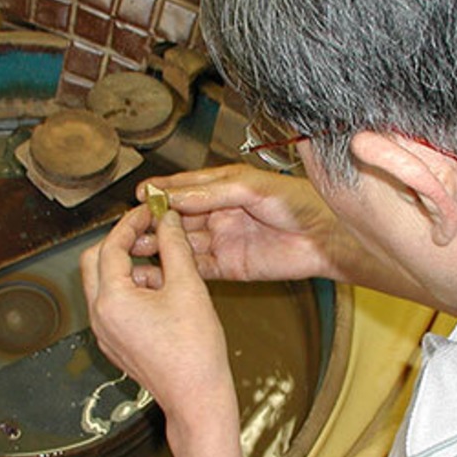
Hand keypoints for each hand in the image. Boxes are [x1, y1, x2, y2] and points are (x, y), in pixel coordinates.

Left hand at [81, 205, 236, 437]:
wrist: (196, 398)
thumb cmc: (194, 352)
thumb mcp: (188, 286)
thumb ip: (174, 246)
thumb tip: (166, 221)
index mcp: (111, 300)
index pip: (111, 246)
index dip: (131, 223)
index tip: (149, 212)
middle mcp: (100, 316)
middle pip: (95, 262)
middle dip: (121, 243)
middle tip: (148, 232)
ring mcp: (105, 332)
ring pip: (105, 284)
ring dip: (130, 268)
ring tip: (168, 269)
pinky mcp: (115, 343)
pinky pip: (114, 306)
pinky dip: (133, 290)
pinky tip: (165, 293)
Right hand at [123, 164, 352, 285]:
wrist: (327, 239)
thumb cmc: (300, 203)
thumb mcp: (251, 188)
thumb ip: (210, 193)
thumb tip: (174, 194)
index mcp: (225, 186)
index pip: (185, 187)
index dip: (162, 191)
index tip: (139, 195)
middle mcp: (220, 212)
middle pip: (178, 217)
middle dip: (154, 221)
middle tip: (130, 226)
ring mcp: (223, 240)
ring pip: (183, 243)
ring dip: (159, 246)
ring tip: (135, 248)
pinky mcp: (229, 266)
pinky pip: (197, 267)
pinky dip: (177, 268)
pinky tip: (157, 269)